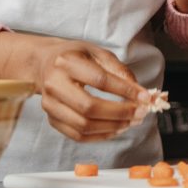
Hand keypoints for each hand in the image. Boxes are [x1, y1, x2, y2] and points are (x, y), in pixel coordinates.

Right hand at [0, 33, 149, 141]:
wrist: (43, 64)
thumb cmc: (73, 56)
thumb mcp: (96, 52)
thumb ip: (118, 70)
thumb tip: (139, 92)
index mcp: (67, 62)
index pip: (99, 80)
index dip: (124, 90)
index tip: (144, 97)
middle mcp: (55, 84)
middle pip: (89, 107)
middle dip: (119, 113)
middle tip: (140, 113)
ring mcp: (50, 105)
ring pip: (83, 126)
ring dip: (112, 127)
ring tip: (131, 122)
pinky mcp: (52, 120)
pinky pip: (78, 136)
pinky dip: (100, 136)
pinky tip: (115, 129)